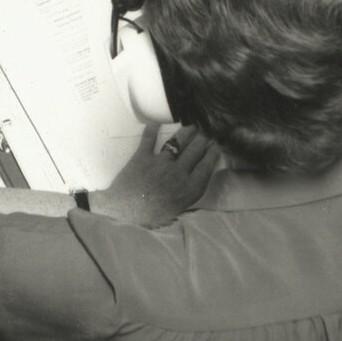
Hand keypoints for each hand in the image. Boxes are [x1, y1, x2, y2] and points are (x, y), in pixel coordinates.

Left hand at [94, 124, 220, 226]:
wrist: (124, 215)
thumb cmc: (151, 218)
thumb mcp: (177, 211)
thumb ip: (187, 195)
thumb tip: (196, 181)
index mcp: (189, 189)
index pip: (206, 165)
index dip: (213, 153)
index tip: (217, 145)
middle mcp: (178, 174)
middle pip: (195, 150)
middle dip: (203, 138)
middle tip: (207, 130)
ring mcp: (160, 163)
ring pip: (178, 141)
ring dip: (187, 130)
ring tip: (192, 124)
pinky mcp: (142, 157)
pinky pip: (149, 138)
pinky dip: (152, 129)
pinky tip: (156, 123)